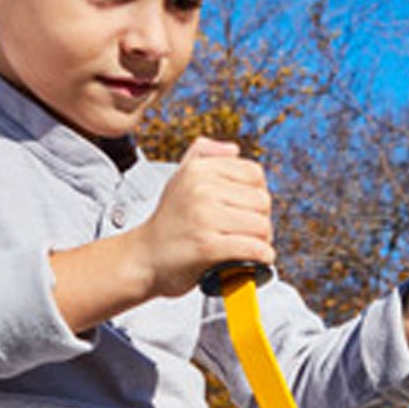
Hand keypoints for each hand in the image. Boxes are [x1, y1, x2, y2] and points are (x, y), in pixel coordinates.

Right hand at [140, 137, 276, 297]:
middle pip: (262, 200)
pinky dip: (262, 257)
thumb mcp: (180, 179)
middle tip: (249, 232)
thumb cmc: (169, 222)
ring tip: (249, 245)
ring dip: (263, 241)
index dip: (258, 194)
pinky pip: (254, 248)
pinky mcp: (207, 245)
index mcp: (197, 169)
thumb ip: (203, 156)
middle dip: (262, 220)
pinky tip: (256, 259)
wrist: (145, 257)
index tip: (249, 209)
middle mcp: (200, 189)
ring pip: (261, 225)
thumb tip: (233, 148)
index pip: (254, 173)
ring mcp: (203, 216)